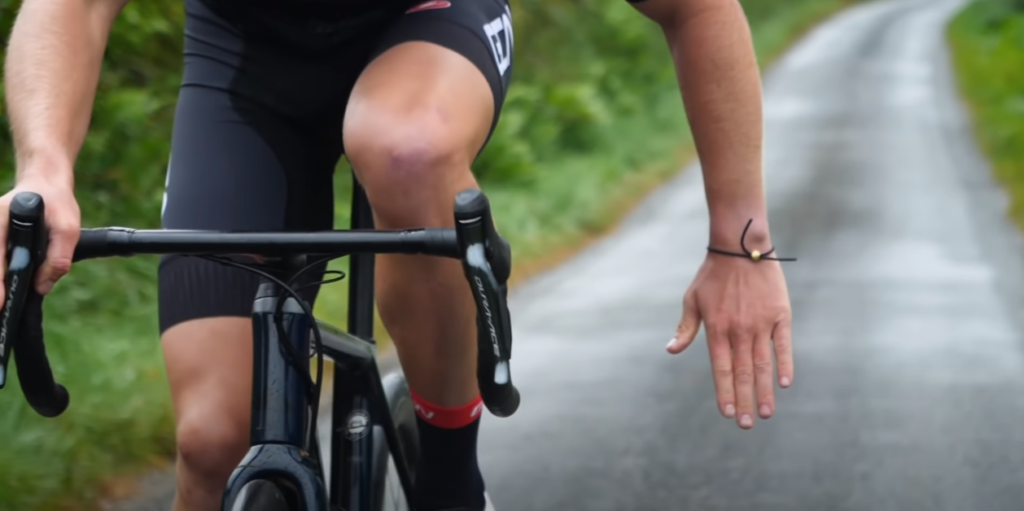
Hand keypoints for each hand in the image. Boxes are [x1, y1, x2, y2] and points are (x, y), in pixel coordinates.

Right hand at [0, 174, 80, 307]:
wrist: (47, 184)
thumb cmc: (57, 203)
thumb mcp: (67, 228)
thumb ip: (58, 258)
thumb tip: (41, 288)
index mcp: (0, 219)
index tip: (1, 304)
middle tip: (3, 311)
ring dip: (3, 282)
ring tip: (7, 306)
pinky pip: (1, 261)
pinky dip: (5, 275)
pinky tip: (10, 291)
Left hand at [667, 253, 792, 429]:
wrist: (740, 247)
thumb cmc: (712, 275)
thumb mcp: (692, 300)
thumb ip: (685, 329)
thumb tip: (671, 350)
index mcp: (716, 329)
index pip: (720, 369)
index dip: (724, 393)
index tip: (728, 414)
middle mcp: (738, 330)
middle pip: (742, 373)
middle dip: (745, 401)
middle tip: (749, 424)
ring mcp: (760, 323)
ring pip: (763, 364)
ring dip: (765, 390)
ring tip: (767, 413)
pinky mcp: (780, 315)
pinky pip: (783, 345)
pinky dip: (784, 364)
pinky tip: (784, 383)